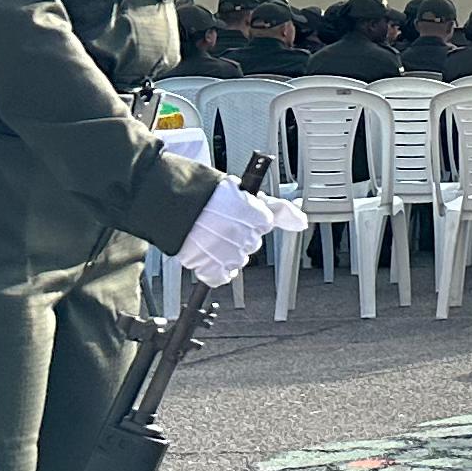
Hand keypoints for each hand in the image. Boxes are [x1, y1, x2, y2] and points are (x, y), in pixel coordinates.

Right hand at [176, 179, 308, 285]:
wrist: (169, 200)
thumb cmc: (206, 195)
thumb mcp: (246, 193)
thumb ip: (278, 209)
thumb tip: (302, 222)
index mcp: (253, 213)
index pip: (265, 224)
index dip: (250, 218)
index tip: (237, 212)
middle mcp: (242, 234)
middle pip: (251, 244)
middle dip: (239, 235)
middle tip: (220, 223)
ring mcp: (225, 252)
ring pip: (237, 261)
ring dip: (226, 252)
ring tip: (209, 236)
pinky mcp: (207, 266)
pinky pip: (220, 278)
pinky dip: (214, 271)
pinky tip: (207, 256)